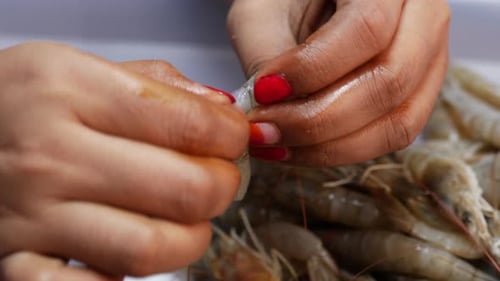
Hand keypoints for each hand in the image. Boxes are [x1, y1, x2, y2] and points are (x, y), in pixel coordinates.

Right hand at [0, 42, 247, 279]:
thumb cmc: (23, 101)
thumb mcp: (81, 69)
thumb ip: (159, 83)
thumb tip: (224, 111)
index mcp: (70, 90)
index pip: (189, 123)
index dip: (230, 136)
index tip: (233, 138)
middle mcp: (50, 154)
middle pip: (187, 190)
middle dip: (221, 187)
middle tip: (216, 178)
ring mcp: (33, 216)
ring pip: (153, 247)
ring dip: (190, 237)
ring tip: (184, 217)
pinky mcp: (18, 260)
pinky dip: (124, 278)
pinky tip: (128, 250)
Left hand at [228, 0, 449, 164]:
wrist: (311, 4)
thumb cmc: (285, 3)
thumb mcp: (263, 13)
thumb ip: (265, 55)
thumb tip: (267, 115)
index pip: (366, 27)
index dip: (312, 69)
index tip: (263, 91)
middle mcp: (424, 14)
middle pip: (390, 80)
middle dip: (317, 119)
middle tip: (264, 130)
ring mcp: (431, 57)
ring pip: (398, 120)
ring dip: (329, 145)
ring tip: (277, 143)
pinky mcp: (421, 92)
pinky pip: (393, 134)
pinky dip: (344, 149)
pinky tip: (301, 147)